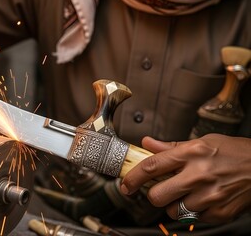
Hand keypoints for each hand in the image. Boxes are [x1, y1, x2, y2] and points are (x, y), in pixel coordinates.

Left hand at [120, 134, 250, 222]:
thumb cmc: (234, 152)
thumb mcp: (202, 142)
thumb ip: (171, 146)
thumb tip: (147, 143)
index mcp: (191, 153)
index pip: (151, 167)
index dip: (132, 178)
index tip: (125, 185)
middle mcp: (198, 175)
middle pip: (157, 195)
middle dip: (154, 194)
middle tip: (160, 189)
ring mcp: (209, 196)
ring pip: (173, 210)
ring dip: (174, 204)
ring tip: (187, 193)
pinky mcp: (219, 212)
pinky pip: (192, 218)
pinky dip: (193, 211)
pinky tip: (203, 199)